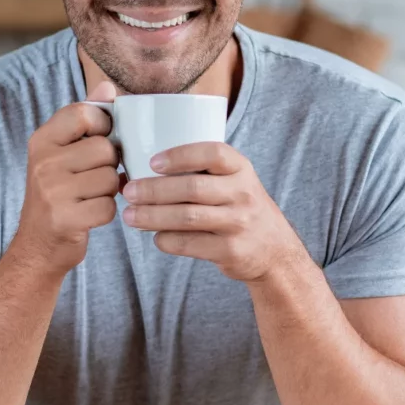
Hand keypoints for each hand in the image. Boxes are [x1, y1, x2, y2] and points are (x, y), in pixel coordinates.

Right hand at [12, 80, 122, 275]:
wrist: (37, 246)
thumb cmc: (57, 192)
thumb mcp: (62, 151)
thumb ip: (86, 118)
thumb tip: (109, 86)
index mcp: (42, 140)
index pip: (84, 113)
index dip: (104, 125)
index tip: (101, 139)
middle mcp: (42, 162)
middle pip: (104, 149)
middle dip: (110, 165)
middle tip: (96, 176)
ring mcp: (52, 192)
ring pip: (110, 178)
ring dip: (110, 190)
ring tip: (92, 195)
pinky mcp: (65, 219)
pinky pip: (109, 207)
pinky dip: (107, 213)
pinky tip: (91, 214)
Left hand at [120, 142, 302, 281]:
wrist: (275, 249)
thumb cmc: (238, 206)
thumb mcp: (232, 180)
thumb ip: (196, 172)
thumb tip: (132, 171)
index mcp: (241, 168)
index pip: (213, 153)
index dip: (181, 156)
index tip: (152, 162)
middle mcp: (243, 193)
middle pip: (193, 188)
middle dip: (155, 190)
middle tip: (129, 192)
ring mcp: (239, 223)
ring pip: (188, 218)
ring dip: (153, 217)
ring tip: (130, 216)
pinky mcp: (231, 250)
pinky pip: (190, 244)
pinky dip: (167, 240)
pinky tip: (155, 236)